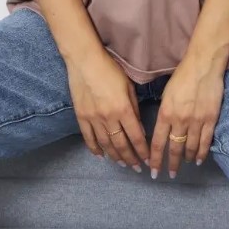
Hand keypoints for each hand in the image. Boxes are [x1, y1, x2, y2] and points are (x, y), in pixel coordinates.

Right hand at [66, 49, 149, 171]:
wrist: (85, 61)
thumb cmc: (110, 69)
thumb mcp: (128, 85)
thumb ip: (134, 107)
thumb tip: (139, 127)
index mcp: (123, 109)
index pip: (136, 136)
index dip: (142, 150)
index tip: (147, 159)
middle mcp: (109, 118)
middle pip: (121, 144)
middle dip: (130, 158)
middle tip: (136, 167)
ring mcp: (93, 119)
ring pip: (105, 145)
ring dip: (115, 156)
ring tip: (122, 163)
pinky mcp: (81, 117)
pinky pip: (88, 138)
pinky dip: (95, 149)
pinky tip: (101, 156)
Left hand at [149, 54, 223, 178]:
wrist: (203, 65)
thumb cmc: (182, 75)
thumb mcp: (166, 93)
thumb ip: (165, 112)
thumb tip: (163, 127)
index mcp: (165, 113)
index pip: (157, 143)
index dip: (155, 159)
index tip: (153, 171)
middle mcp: (179, 121)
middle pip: (174, 149)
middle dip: (171, 164)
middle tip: (170, 174)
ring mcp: (196, 122)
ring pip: (189, 147)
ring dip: (186, 158)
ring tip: (185, 164)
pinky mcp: (210, 120)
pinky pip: (205, 142)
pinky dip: (201, 153)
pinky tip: (198, 159)